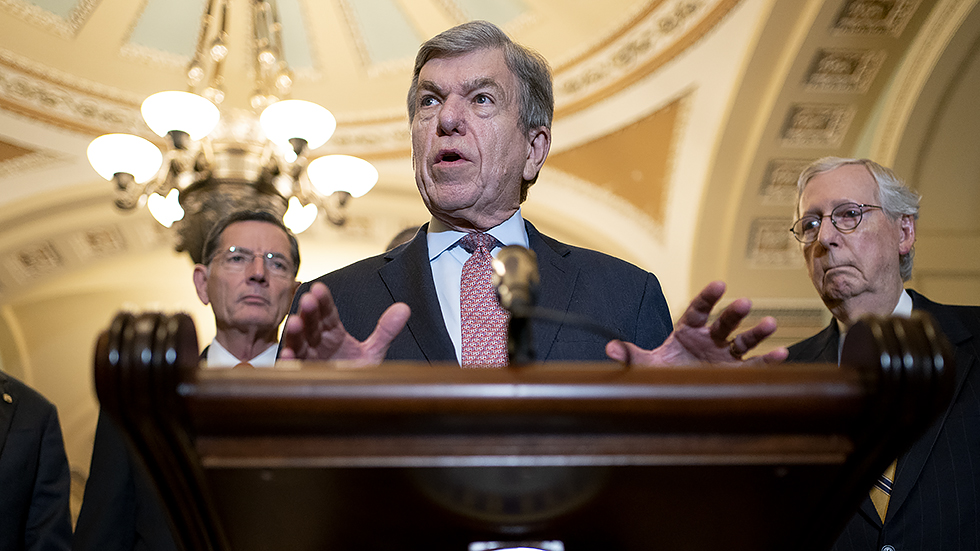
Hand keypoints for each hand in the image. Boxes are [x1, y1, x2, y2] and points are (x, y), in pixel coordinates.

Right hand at [279, 282, 410, 365]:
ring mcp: (308, 359)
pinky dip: (289, 363)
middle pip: (312, 324)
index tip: (320, 289)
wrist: (350, 402)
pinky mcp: (302, 376)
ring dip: (295, 333)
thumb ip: (385, 331)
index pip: (327, 313)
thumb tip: (403, 309)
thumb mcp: (372, 352)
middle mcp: (318, 343)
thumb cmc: (353, 374)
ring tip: (295, 323)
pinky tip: (289, 355)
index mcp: (333, 334)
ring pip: (298, 343)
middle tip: (308, 300)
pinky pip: (293, 369)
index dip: (324, 301)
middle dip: (309, 312)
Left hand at [605, 281, 787, 365]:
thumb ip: (631, 355)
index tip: (719, 285)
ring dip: (757, 332)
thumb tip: (610, 349)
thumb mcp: (646, 365)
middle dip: (733, 313)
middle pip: (723, 323)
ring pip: (743, 341)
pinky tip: (783, 354)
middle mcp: (709, 339)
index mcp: (687, 330)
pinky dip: (769, 360)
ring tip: (772, 323)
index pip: (698, 309)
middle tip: (744, 303)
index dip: (708, 298)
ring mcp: (725, 355)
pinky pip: (754, 366)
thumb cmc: (662, 373)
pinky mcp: (735, 373)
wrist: (674, 395)